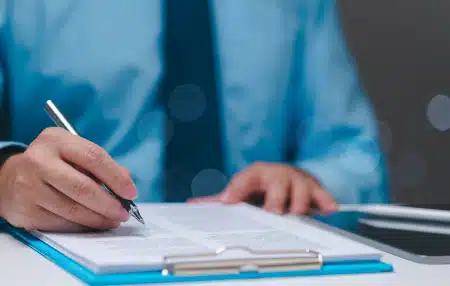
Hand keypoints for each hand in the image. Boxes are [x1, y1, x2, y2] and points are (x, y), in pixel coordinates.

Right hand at [0, 127, 136, 231]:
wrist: (9, 178)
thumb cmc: (52, 164)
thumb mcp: (73, 153)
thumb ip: (100, 165)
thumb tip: (126, 183)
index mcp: (56, 140)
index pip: (93, 157)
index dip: (116, 177)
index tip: (131, 192)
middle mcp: (38, 161)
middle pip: (82, 187)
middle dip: (109, 203)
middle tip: (123, 212)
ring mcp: (29, 187)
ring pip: (72, 209)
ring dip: (98, 219)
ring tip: (112, 221)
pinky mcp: (25, 211)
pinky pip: (61, 223)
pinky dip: (82, 227)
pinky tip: (93, 225)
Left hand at [188, 162, 336, 214]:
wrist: (286, 175)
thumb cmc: (262, 185)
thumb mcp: (243, 189)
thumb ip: (222, 198)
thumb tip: (193, 204)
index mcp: (257, 172)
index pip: (246, 177)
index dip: (237, 188)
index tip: (229, 200)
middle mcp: (277, 173)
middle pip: (278, 182)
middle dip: (275, 199)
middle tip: (272, 213)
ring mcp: (297, 179)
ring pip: (302, 188)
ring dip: (300, 203)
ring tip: (296, 215)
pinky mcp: (315, 187)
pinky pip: (323, 194)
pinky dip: (326, 201)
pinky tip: (328, 209)